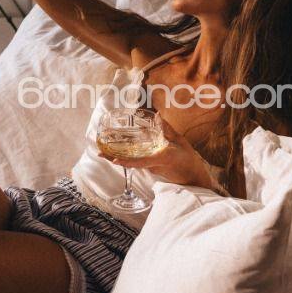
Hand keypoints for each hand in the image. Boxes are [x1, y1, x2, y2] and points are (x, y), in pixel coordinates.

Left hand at [99, 119, 218, 191]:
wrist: (193, 177)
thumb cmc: (188, 159)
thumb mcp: (180, 142)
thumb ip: (168, 129)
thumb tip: (157, 115)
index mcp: (161, 158)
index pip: (140, 161)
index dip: (126, 161)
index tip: (114, 159)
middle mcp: (152, 165)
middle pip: (130, 163)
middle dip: (114, 158)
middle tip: (99, 153)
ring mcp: (150, 168)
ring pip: (131, 163)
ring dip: (117, 158)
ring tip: (102, 151)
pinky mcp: (150, 169)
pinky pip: (136, 163)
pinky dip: (125, 158)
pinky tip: (117, 152)